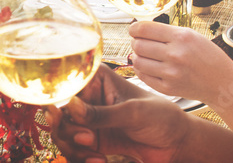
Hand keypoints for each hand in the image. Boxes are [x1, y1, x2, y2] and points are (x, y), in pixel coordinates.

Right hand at [46, 65, 186, 162]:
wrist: (176, 142)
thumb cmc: (160, 116)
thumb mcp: (131, 113)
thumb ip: (101, 113)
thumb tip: (70, 106)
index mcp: (96, 79)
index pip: (65, 85)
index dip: (57, 99)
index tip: (56, 113)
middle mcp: (88, 97)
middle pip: (59, 112)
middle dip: (66, 129)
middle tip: (84, 138)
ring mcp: (90, 120)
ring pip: (64, 134)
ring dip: (74, 146)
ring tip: (93, 152)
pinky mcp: (95, 141)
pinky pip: (76, 150)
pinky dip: (82, 158)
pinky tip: (99, 161)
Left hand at [128, 21, 232, 107]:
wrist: (222, 83)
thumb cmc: (206, 56)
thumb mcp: (191, 36)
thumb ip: (166, 32)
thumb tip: (139, 30)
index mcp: (181, 37)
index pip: (144, 29)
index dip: (134, 28)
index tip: (133, 30)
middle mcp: (175, 55)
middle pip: (138, 45)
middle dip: (135, 42)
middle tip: (139, 42)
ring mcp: (171, 73)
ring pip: (138, 61)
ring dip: (137, 56)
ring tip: (144, 55)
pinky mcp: (168, 88)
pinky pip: (143, 76)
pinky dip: (141, 69)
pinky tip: (148, 66)